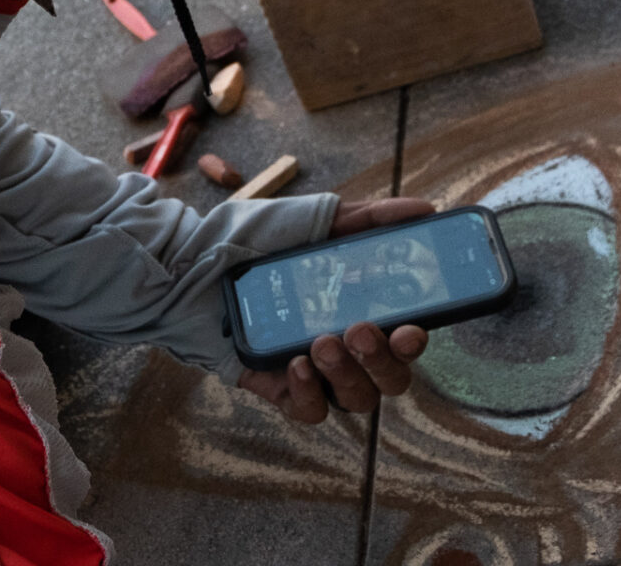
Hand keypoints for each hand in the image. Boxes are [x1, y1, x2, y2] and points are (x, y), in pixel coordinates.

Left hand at [237, 197, 434, 422]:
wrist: (197, 263)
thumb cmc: (261, 241)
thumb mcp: (318, 220)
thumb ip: (370, 217)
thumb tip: (423, 209)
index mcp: (366, 311)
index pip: (406, 340)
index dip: (414, 342)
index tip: (409, 330)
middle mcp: (349, 348)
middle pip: (391, 378)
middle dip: (381, 360)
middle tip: (358, 330)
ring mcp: (319, 373)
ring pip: (357, 399)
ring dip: (347, 374)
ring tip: (321, 341)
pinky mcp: (285, 390)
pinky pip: (312, 411)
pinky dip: (310, 393)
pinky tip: (296, 364)